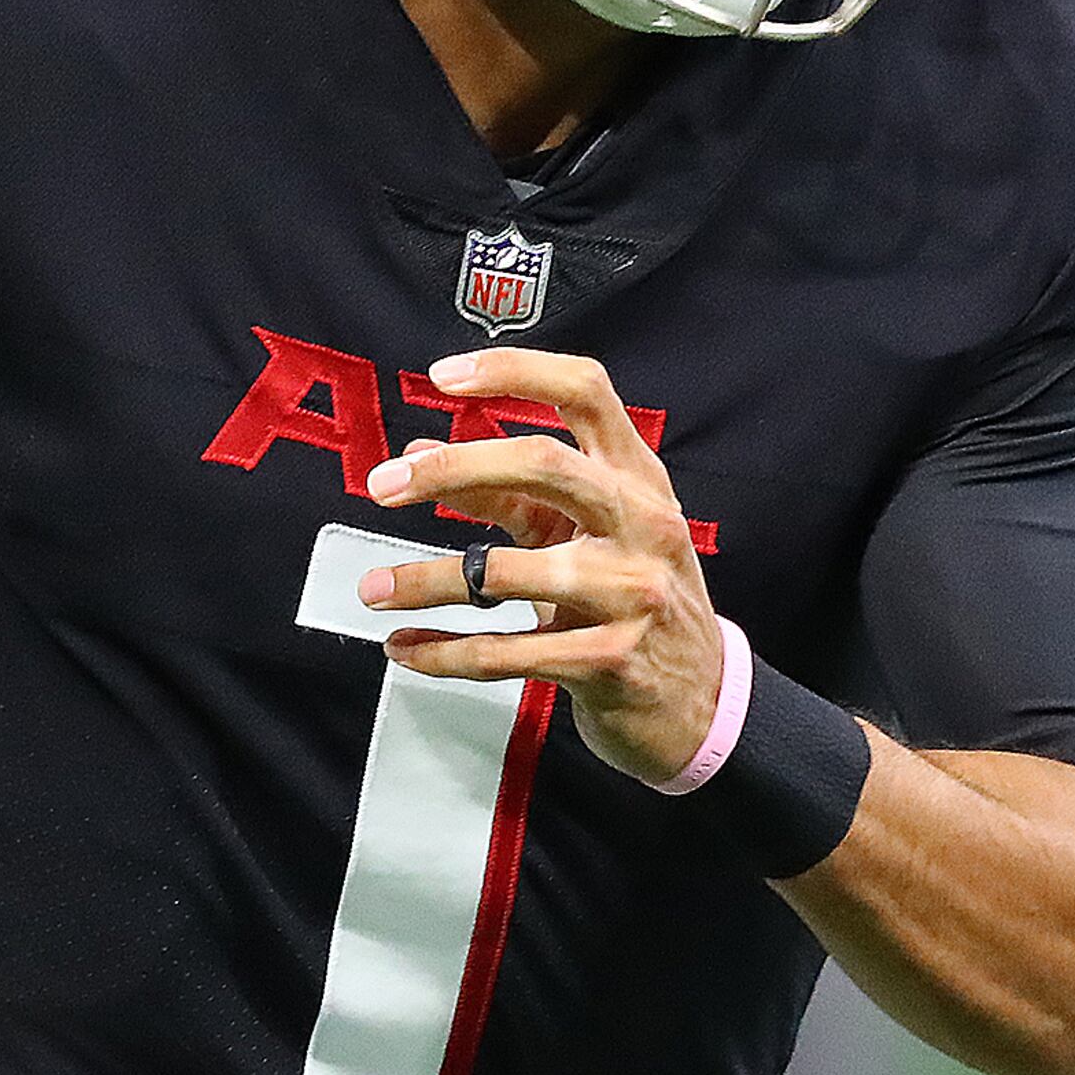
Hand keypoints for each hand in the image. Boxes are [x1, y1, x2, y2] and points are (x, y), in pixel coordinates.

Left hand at [355, 348, 725, 785]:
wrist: (700, 702)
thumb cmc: (632, 599)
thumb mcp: (583, 534)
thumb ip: (507, 493)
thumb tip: (420, 455)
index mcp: (638, 477)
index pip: (586, 392)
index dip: (514, 372)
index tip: (442, 377)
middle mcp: (642, 523)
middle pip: (543, 463)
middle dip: (452, 469)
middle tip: (383, 486)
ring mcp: (631, 593)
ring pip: (504, 572)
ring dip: (424, 582)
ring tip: (374, 589)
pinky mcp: (608, 661)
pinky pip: (505, 653)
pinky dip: (443, 653)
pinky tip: (406, 650)